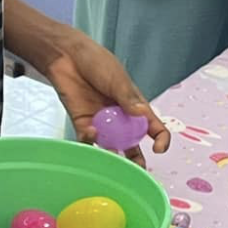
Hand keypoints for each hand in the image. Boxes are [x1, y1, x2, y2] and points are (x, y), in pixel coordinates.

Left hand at [41, 32, 170, 166]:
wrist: (67, 56)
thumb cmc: (97, 62)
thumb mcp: (117, 79)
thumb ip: (129, 99)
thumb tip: (144, 116)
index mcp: (135, 106)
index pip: (153, 126)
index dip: (160, 139)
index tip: (159, 148)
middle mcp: (120, 118)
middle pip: (132, 144)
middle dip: (136, 160)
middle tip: (138, 170)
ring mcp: (102, 123)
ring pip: (111, 147)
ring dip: (113, 156)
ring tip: (114, 159)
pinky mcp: (83, 124)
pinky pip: (89, 141)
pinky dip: (91, 140)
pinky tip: (91, 132)